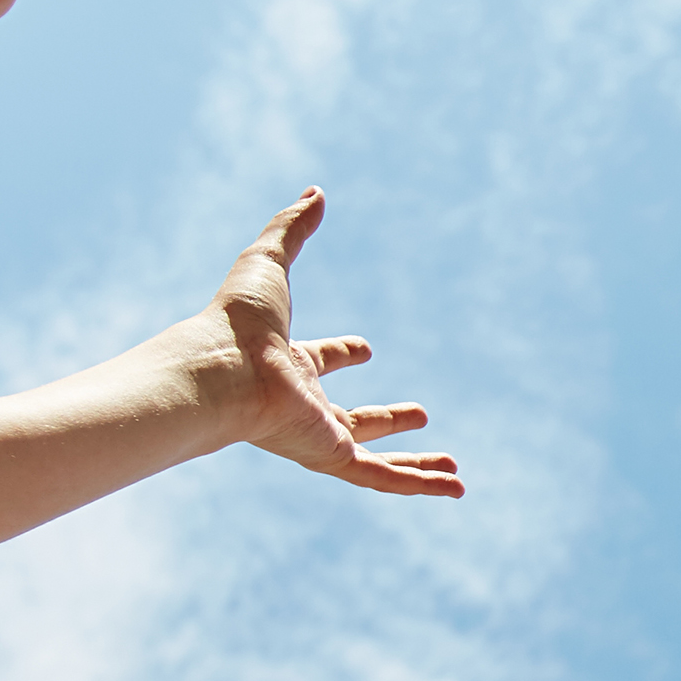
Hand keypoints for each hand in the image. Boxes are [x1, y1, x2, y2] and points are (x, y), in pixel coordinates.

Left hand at [201, 188, 466, 497]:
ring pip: (376, 458)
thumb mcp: (268, 261)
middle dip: (385, 419)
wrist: (223, 368)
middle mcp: (304, 406)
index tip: (363, 348)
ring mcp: (319, 436)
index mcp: (287, 365)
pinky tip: (456, 488)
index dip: (340, 353)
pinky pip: (384, 477)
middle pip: (352, 418)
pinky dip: (420, 485)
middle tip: (418, 414)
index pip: (320, 361)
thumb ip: (291, 228)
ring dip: (414, 464)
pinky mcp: (331, 457)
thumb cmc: (237, 320)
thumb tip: (314, 192)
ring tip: (453, 469)